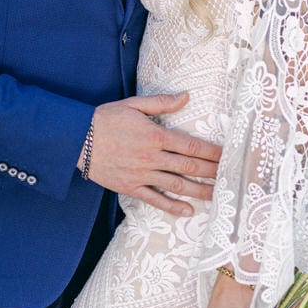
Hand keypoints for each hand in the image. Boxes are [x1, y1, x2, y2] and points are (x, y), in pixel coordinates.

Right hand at [83, 93, 221, 216]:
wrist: (76, 138)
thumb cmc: (105, 119)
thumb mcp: (134, 105)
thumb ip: (162, 103)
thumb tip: (186, 96)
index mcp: (155, 135)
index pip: (191, 146)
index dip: (212, 152)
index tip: (228, 156)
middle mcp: (151, 157)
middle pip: (189, 167)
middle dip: (212, 172)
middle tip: (231, 177)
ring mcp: (141, 174)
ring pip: (176, 185)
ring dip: (199, 191)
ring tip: (218, 195)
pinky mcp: (130, 187)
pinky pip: (155, 199)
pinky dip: (172, 207)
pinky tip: (188, 211)